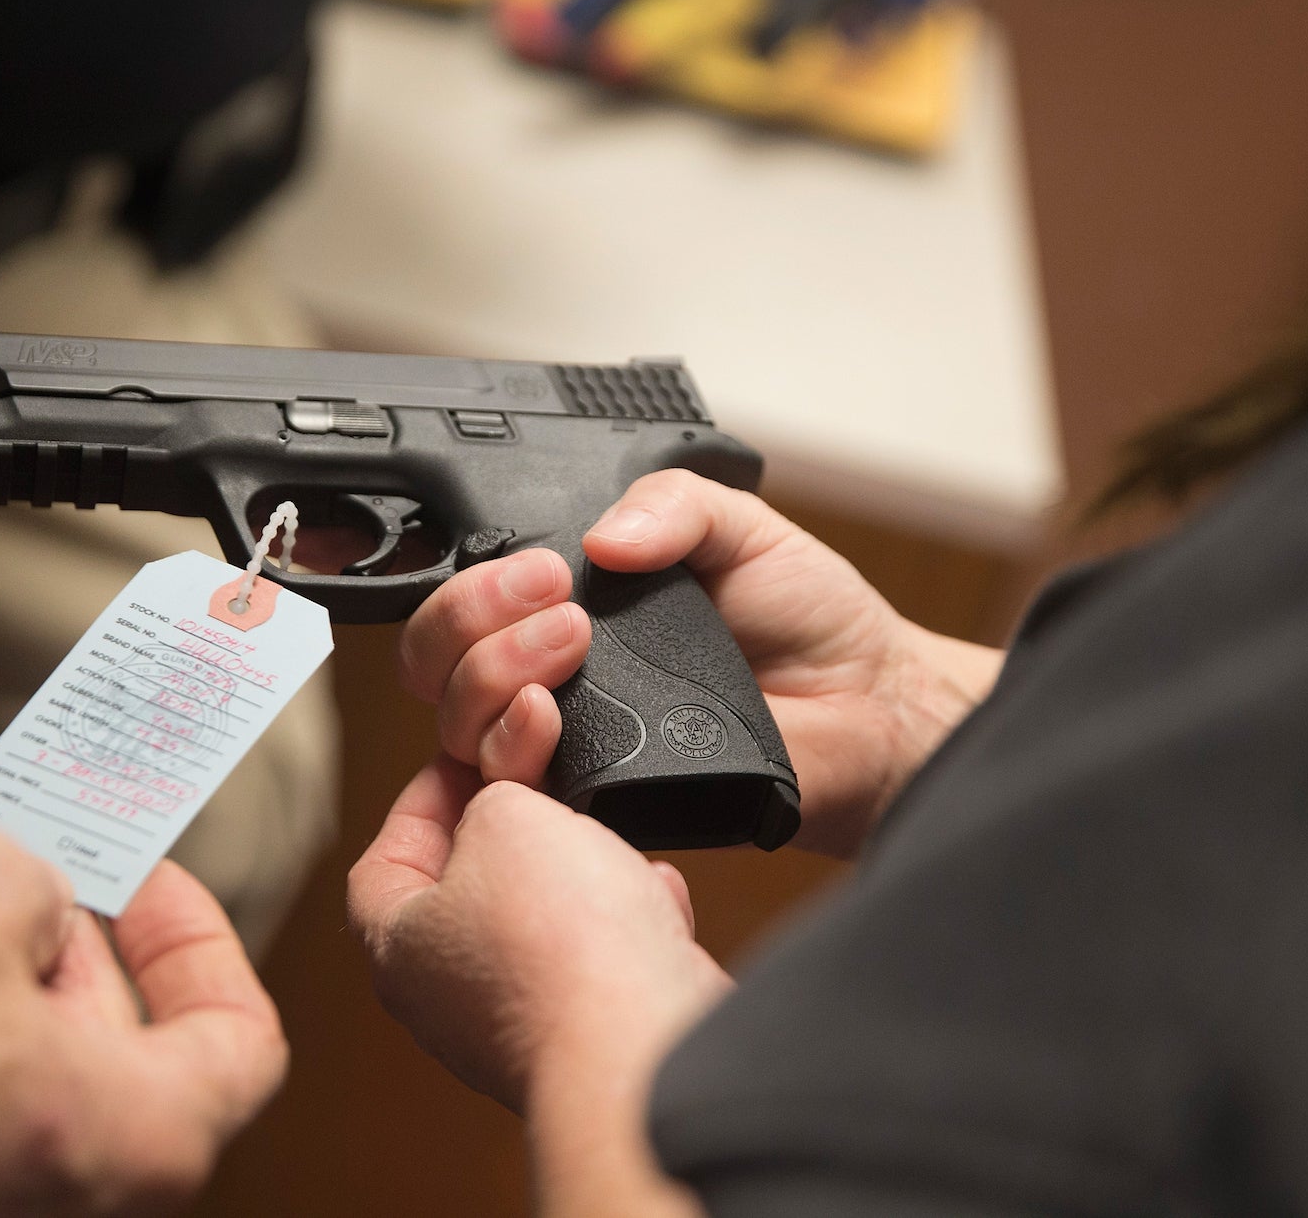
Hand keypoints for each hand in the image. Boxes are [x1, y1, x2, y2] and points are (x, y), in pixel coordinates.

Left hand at [349, 759, 721, 1213]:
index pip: (386, 859)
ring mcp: (519, 1023)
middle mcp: (450, 999)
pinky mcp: (589, 1035)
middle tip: (542, 787)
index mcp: (399, 948)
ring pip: (540, 925)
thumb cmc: (555, 946)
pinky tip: (650, 896)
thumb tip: (512, 807)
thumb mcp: (505, 816)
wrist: (641, 1040)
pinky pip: (600, 962)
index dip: (425, 798)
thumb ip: (493, 797)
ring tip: (602, 838)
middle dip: (513, 832)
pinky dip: (625, 924)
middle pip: (468, 889)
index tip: (469, 761)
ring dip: (577, 875)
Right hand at [399, 469, 1003, 856]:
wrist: (870, 705)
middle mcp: (553, 680)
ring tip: (572, 647)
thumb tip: (601, 537)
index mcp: (569, 610)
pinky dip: (515, 750)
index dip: (466, 584)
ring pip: (461, 727)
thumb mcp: (739, 526)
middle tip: (553, 597)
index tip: (534, 566)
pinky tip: (556, 719)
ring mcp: (571, 747)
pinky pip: (521, 793)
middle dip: (468, 621)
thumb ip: (672, 502)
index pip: (464, 602)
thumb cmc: (811, 619)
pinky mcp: (597, 805)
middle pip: (437, 666)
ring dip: (490, 676)